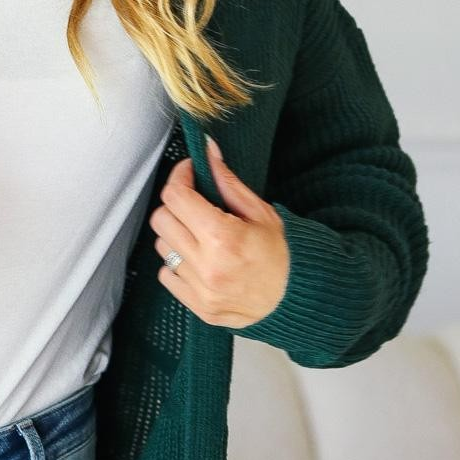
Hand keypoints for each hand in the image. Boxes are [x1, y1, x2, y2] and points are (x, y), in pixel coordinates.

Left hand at [150, 134, 289, 327]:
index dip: (179, 178)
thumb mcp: (262, 213)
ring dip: (176, 234)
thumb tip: (207, 153)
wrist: (298, 300)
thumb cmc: (284, 256)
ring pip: (162, 247)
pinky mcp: (197, 306)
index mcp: (223, 238)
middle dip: (176, 204)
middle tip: (195, 203)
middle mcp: (206, 266)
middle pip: (161, 220)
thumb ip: (228, 183)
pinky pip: (167, 275)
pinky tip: (200, 260)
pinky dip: (178, 263)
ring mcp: (200, 289)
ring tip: (201, 235)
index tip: (188, 172)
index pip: (176, 197)